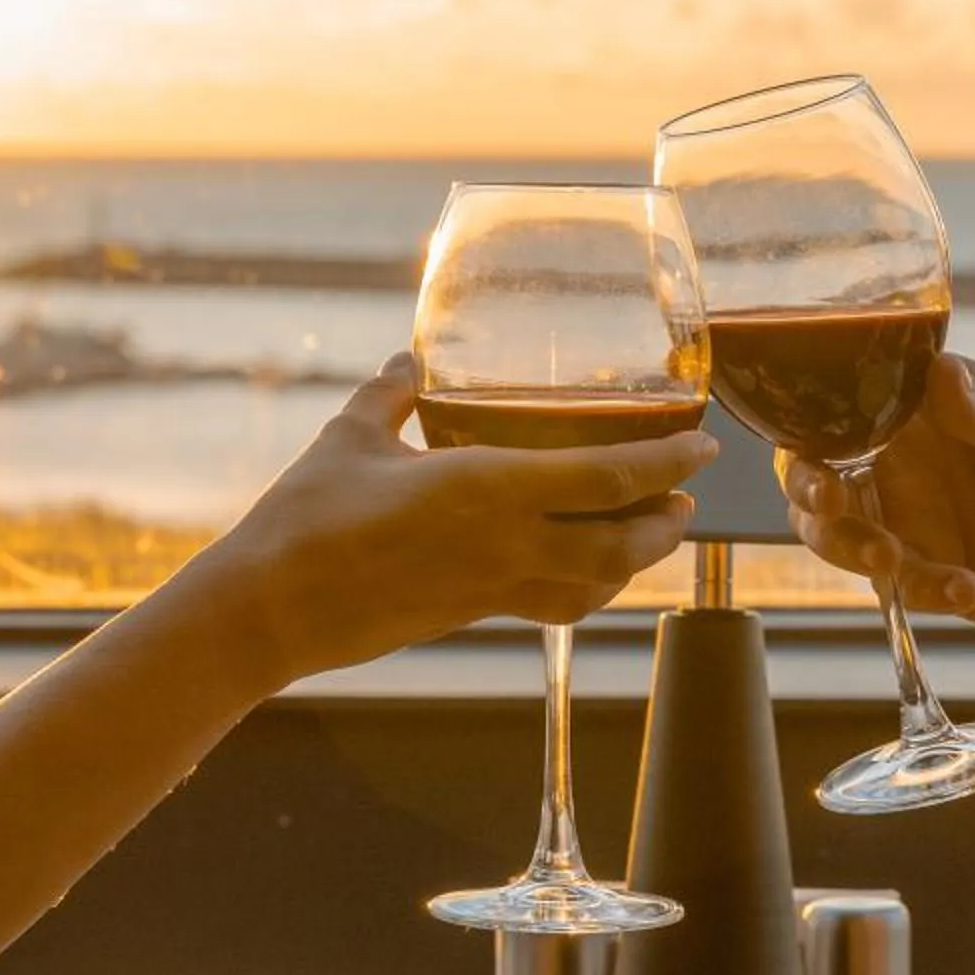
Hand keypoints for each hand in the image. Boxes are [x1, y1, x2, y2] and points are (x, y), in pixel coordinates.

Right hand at [204, 355, 715, 686]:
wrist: (271, 611)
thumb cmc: (306, 518)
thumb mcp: (348, 438)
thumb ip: (389, 395)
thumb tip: (408, 358)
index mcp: (489, 489)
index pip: (608, 475)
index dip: (667, 460)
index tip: (704, 445)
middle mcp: (507, 545)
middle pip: (621, 542)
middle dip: (666, 523)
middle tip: (686, 497)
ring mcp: (493, 588)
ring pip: (594, 584)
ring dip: (634, 562)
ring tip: (650, 533)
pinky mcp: (473, 615)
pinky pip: (553, 606)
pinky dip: (587, 589)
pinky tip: (584, 572)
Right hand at [782, 356, 974, 633]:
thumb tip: (940, 375)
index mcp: (931, 408)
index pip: (847, 401)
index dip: (813, 420)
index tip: (817, 444)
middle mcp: (911, 461)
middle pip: (820, 473)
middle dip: (811, 493)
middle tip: (835, 505)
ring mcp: (920, 521)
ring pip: (841, 535)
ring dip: (849, 547)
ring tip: (891, 562)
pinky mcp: (937, 579)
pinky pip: (898, 589)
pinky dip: (917, 592)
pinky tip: (968, 589)